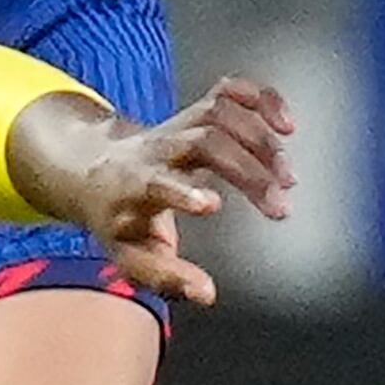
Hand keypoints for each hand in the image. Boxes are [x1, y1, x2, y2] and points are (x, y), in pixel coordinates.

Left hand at [1, 79, 296, 305]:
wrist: (96, 170)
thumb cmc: (119, 220)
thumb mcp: (131, 256)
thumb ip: (166, 277)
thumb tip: (207, 294)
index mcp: (136, 185)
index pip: (158, 182)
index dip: (184, 191)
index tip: (215, 206)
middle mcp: (158, 149)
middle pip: (205, 141)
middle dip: (247, 170)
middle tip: (281, 204)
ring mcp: (178, 125)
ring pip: (221, 113)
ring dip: (260, 139)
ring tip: (288, 176)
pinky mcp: (196, 111)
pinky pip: (229, 91)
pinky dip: (260, 98)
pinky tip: (285, 123)